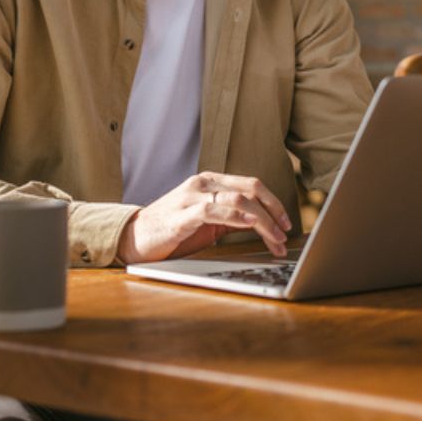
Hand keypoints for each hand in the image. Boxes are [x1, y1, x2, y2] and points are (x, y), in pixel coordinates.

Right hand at [117, 172, 291, 263]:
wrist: (134, 237)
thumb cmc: (173, 230)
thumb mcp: (209, 223)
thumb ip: (233, 219)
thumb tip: (264, 224)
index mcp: (210, 182)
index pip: (251, 184)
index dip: (274, 202)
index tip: (287, 222)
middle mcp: (202, 184)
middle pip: (249, 189)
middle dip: (273, 211)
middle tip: (286, 232)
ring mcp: (191, 197)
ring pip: (238, 200)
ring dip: (262, 220)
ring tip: (275, 238)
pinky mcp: (182, 215)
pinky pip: (214, 210)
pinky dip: (236, 216)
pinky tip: (251, 224)